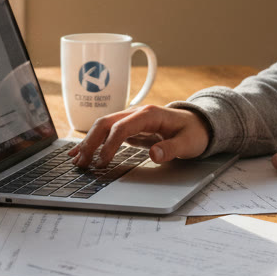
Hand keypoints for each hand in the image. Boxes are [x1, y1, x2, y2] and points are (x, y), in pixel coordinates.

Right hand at [67, 104, 210, 167]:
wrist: (200, 124)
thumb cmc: (194, 133)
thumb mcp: (188, 143)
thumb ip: (171, 149)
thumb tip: (154, 155)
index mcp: (149, 115)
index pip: (121, 127)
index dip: (109, 145)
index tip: (102, 162)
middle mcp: (137, 113)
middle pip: (106, 123)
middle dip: (91, 142)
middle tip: (81, 162)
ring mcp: (132, 119)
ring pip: (103, 126)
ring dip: (89, 142)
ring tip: (76, 159)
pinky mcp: (130, 127)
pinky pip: (108, 132)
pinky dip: (94, 141)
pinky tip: (83, 151)